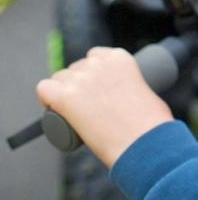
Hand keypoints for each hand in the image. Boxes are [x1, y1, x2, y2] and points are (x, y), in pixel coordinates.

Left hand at [36, 47, 173, 167]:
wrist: (143, 142)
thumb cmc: (151, 126)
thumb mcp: (146, 93)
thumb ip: (136, 89)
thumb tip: (133, 100)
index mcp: (119, 58)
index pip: (94, 57)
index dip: (91, 74)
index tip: (93, 89)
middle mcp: (98, 64)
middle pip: (76, 68)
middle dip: (78, 84)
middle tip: (85, 106)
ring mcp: (81, 80)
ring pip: (59, 79)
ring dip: (62, 91)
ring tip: (71, 112)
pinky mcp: (66, 98)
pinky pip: (44, 89)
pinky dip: (46, 98)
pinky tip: (52, 108)